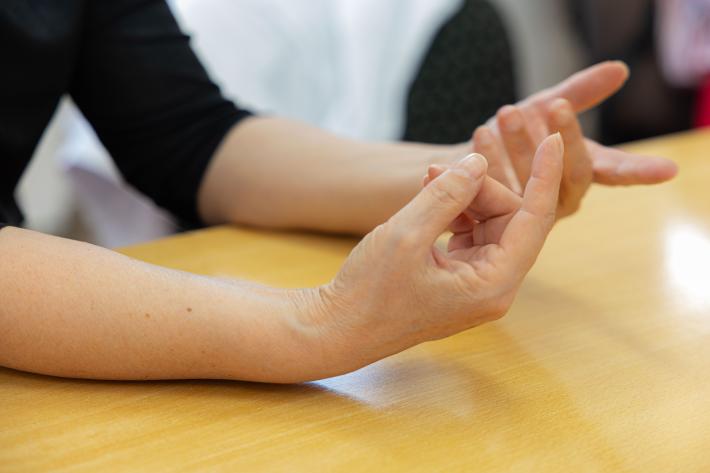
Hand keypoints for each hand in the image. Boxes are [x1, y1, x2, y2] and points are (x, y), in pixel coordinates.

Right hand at [301, 134, 562, 375]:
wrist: (338, 329)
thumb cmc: (368, 292)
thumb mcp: (406, 234)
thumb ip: (447, 195)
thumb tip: (478, 162)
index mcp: (493, 285)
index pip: (535, 220)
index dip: (544, 176)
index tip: (554, 139)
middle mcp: (493, 287)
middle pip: (509, 219)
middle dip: (479, 187)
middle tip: (436, 170)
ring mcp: (476, 285)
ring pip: (489, 224)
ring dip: (463, 198)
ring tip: (426, 182)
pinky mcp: (458, 279)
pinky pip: (470, 235)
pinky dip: (453, 212)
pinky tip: (428, 200)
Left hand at [446, 61, 677, 218]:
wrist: (466, 160)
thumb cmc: (515, 133)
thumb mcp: (545, 108)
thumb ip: (580, 92)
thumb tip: (619, 69)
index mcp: (583, 173)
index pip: (616, 171)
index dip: (641, 171)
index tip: (667, 171)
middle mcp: (562, 198)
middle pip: (572, 174)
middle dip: (562, 137)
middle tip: (551, 104)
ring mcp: (531, 213)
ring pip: (532, 182)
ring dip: (519, 144)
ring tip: (505, 112)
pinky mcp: (498, 219)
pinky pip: (495, 192)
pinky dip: (487, 160)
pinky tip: (479, 135)